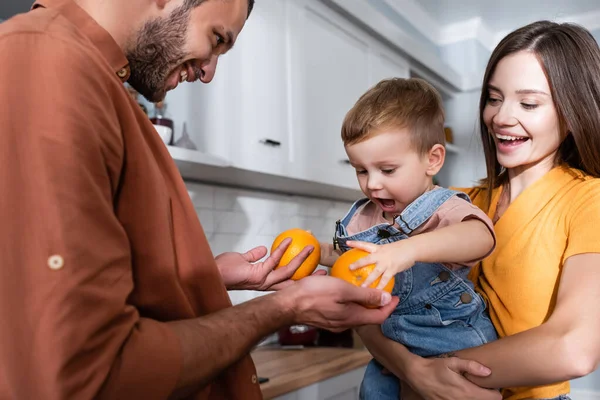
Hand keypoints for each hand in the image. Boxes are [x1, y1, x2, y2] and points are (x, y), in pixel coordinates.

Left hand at [215, 238, 324, 290]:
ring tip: (310, 247)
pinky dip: (282, 249)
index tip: (314, 274)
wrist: (213, 274)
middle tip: (323, 269)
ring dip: (300, 258)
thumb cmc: (225, 269)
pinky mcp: (258, 274)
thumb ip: (254, 256)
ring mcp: (263, 280)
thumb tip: (263, 249)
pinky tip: (288, 240)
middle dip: (309, 276)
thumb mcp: (243, 261)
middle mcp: (267, 284)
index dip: (301, 278)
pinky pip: (274, 259)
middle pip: (293, 281)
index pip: (288, 282)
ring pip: (288, 271)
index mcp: (265, 282)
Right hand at [283, 275, 398, 330]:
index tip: (397, 296)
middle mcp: (345, 323)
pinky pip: (342, 310)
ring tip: (364, 288)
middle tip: (382, 291)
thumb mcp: (343, 290)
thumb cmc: (314, 294)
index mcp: (352, 317)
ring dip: (362, 302)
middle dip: (377, 305)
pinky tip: (342, 289)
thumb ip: (365, 295)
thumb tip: (386, 299)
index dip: (390, 306)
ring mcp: (333, 322)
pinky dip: (348, 301)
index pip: (379, 316)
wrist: (287, 304)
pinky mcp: (324, 318)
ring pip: (354, 313)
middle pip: (367, 316)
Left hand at [347, 240, 415, 289]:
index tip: (346, 243)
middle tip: (349, 268)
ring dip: (368, 280)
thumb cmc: (400, 249)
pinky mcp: (393, 269)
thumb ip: (380, 255)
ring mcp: (386, 262)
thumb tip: (373, 261)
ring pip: (375, 272)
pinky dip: (382, 286)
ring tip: (361, 287)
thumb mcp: (387, 249)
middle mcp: (380, 255)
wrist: (412, 248)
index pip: (365, 245)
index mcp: (378, 248)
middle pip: (367, 260)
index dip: (355, 243)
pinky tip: (378, 292)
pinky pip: (386, 279)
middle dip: (357, 264)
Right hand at [404, 356, 500, 399]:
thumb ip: (471, 366)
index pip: (493, 398)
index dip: (494, 390)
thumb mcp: (452, 362)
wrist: (417, 375)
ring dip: (477, 398)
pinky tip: (461, 393)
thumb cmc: (435, 367)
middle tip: (481, 386)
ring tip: (471, 389)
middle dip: (486, 395)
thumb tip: (488, 371)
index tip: (490, 384)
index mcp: (467, 391)